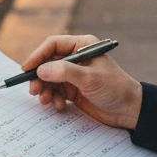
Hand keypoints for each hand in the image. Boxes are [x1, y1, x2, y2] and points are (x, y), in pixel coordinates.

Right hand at [22, 34, 141, 128]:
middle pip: (48, 63)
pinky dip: (53, 98)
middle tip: (34, 90)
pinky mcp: (73, 89)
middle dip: (39, 77)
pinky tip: (59, 106)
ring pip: (49, 79)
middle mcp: (76, 58)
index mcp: (82, 46)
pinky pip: (55, 91)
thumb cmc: (115, 88)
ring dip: (45, 90)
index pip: (53, 45)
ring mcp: (74, 74)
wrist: (130, 110)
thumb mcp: (89, 78)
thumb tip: (40, 70)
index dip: (37, 55)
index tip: (27, 69)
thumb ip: (64, 72)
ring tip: (46, 101)